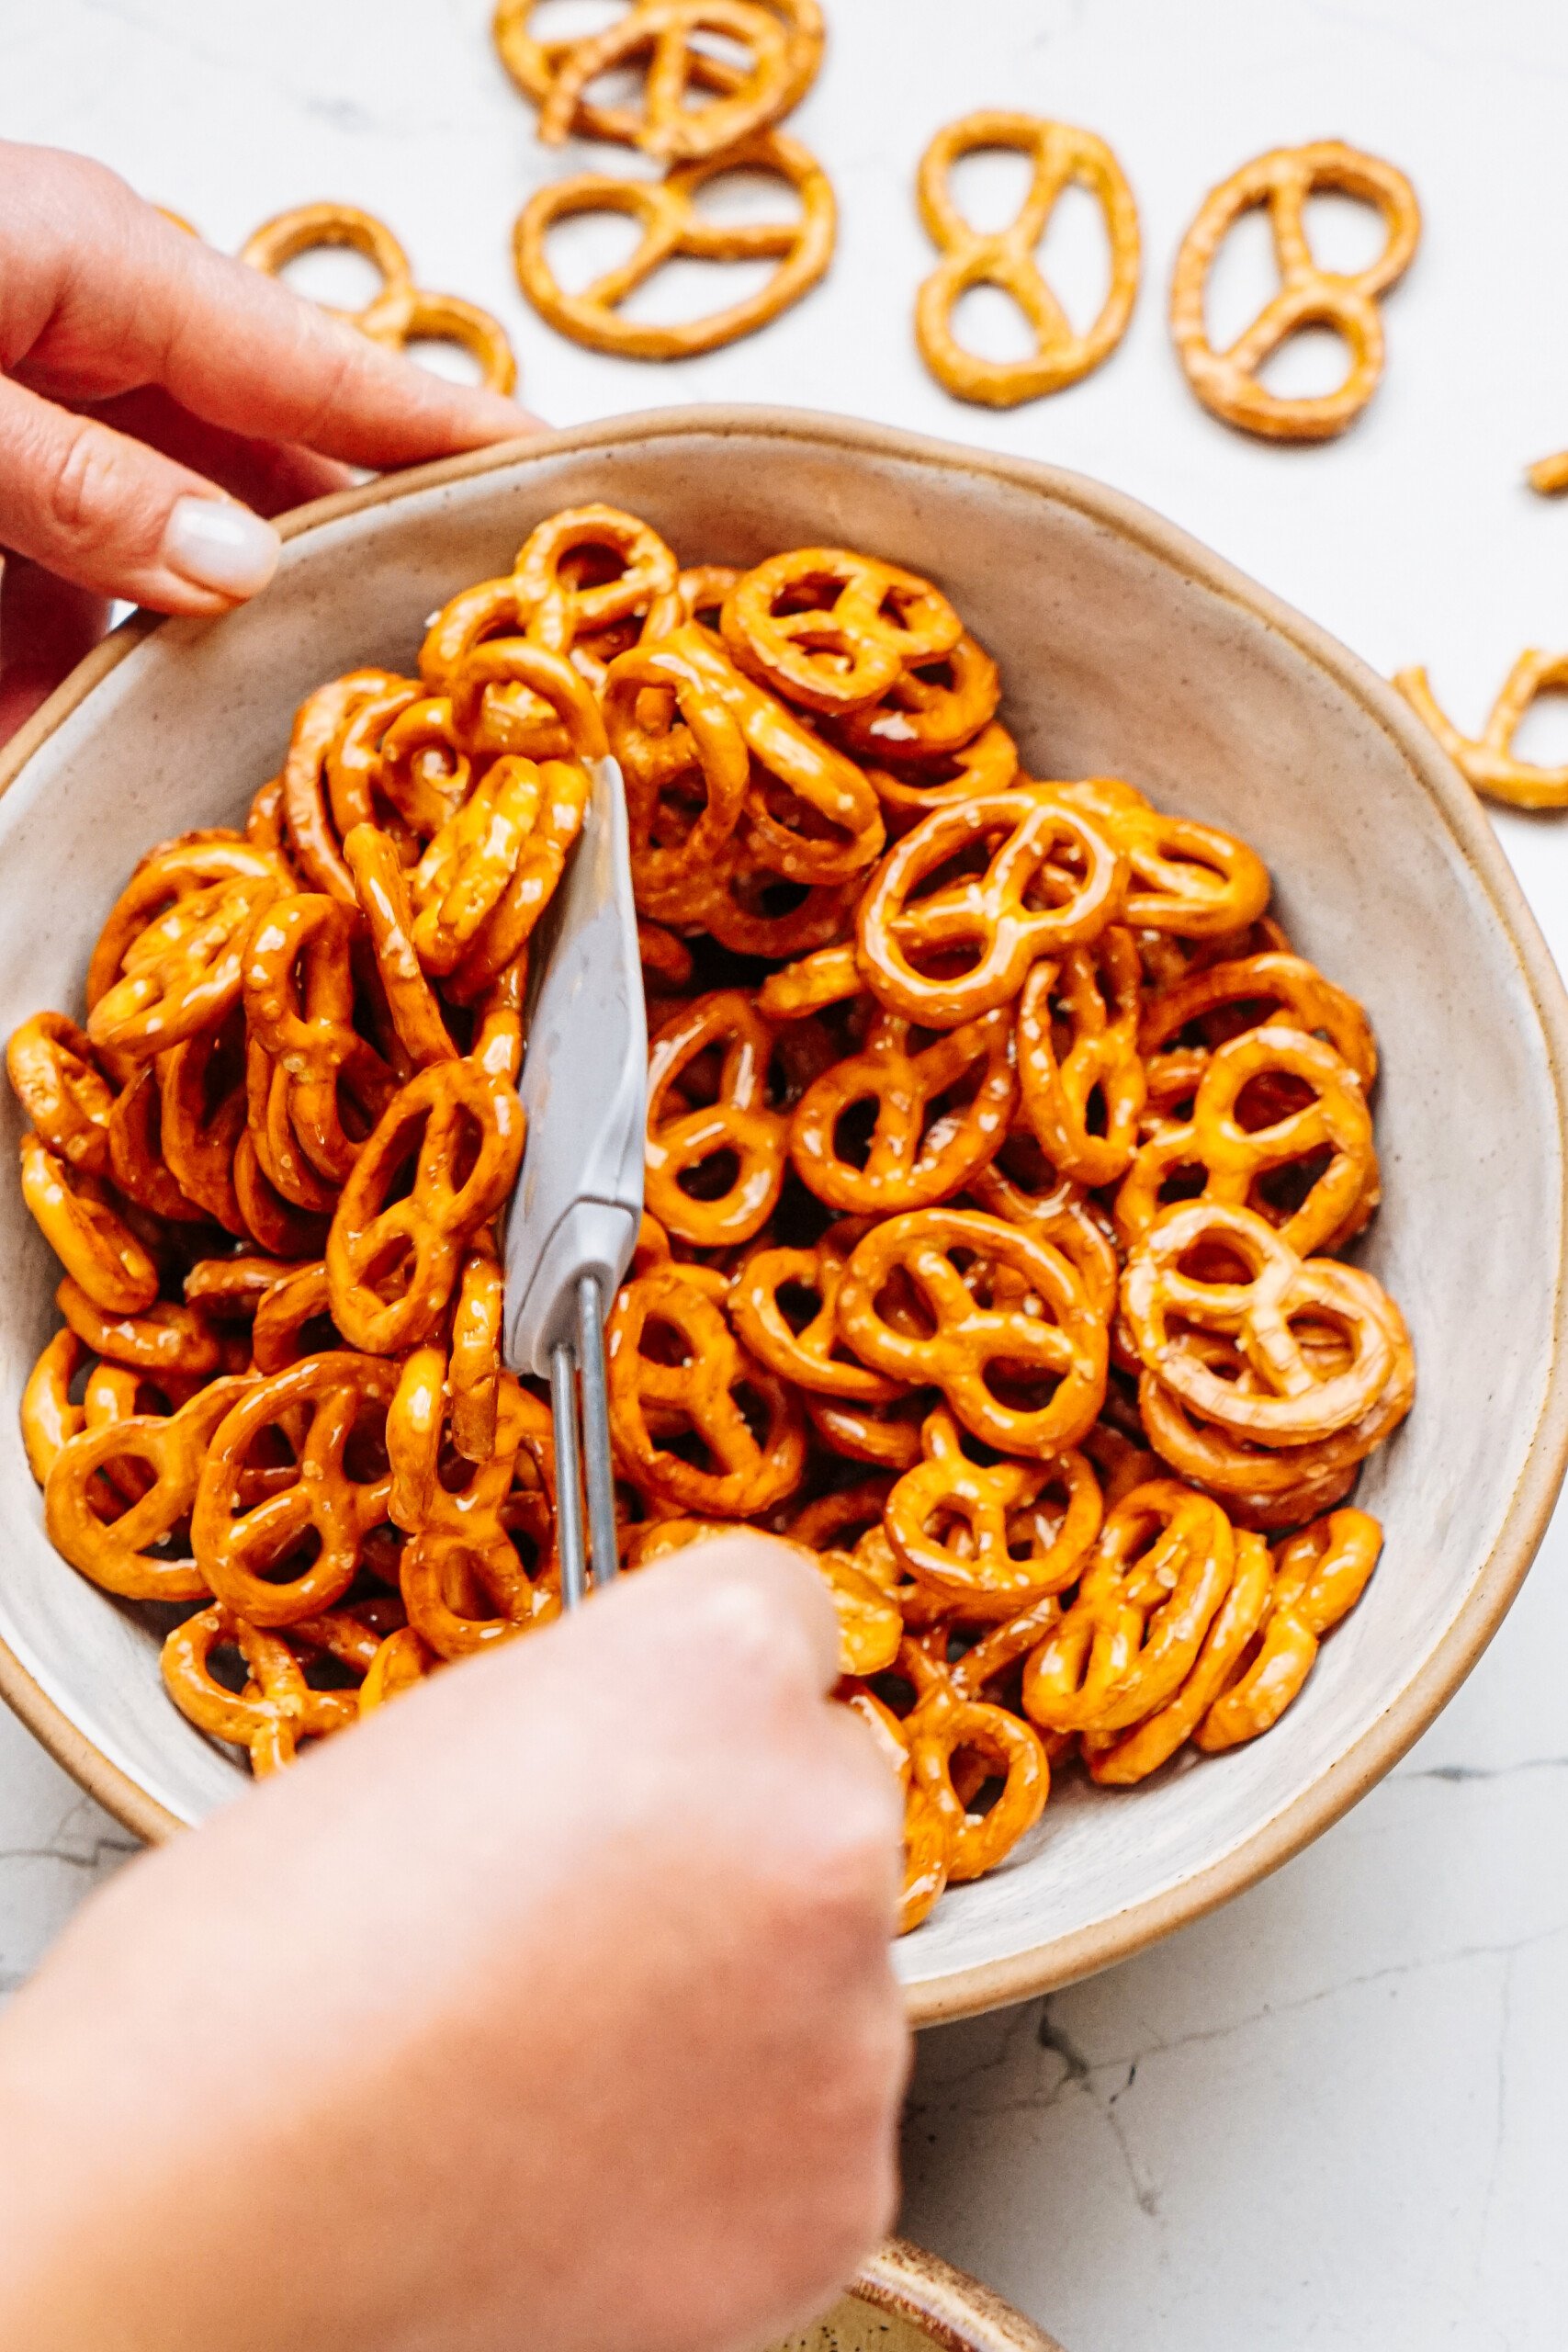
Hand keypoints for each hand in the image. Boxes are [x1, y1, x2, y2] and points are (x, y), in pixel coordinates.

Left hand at [0, 140, 538, 741]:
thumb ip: (76, 482)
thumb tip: (235, 571)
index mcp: (106, 266)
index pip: (332, 371)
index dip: (459, 440)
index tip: (576, 493)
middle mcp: (85, 328)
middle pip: (263, 473)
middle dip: (333, 584)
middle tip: (435, 680)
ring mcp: (26, 399)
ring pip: (149, 553)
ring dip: (165, 668)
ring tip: (221, 763)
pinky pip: (43, 584)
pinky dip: (42, 674)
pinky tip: (45, 743)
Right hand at [0, 1539, 907, 2351]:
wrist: (199, 2195)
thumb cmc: (256, 1966)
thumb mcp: (439, 1737)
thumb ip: (600, 1723)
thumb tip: (647, 1773)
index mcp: (722, 1664)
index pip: (785, 1618)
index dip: (697, 1690)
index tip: (655, 1745)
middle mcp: (821, 1822)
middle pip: (821, 1794)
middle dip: (732, 1847)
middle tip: (586, 1924)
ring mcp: (849, 2019)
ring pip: (826, 1975)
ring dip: (732, 2005)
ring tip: (554, 2059)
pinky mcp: (839, 2189)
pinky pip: (810, 2135)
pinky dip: (724, 2153)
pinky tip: (582, 2159)